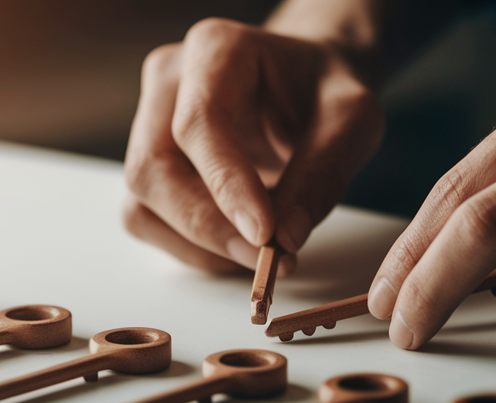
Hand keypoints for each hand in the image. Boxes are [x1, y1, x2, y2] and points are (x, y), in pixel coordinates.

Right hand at [122, 17, 383, 272]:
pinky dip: (191, 248)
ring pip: (143, 202)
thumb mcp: (352, 118)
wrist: (304, 86)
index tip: (264, 234)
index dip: (226, 185)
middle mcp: (168, 82)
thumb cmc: (323, 92)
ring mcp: (148, 123)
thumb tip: (286, 237)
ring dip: (199, 244)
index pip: (199, 124)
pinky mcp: (149, 165)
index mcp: (215, 49)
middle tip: (267, 259)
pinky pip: (147, 220)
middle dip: (209, 227)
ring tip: (260, 254)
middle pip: (154, 169)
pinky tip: (236, 245)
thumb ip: (323, 172)